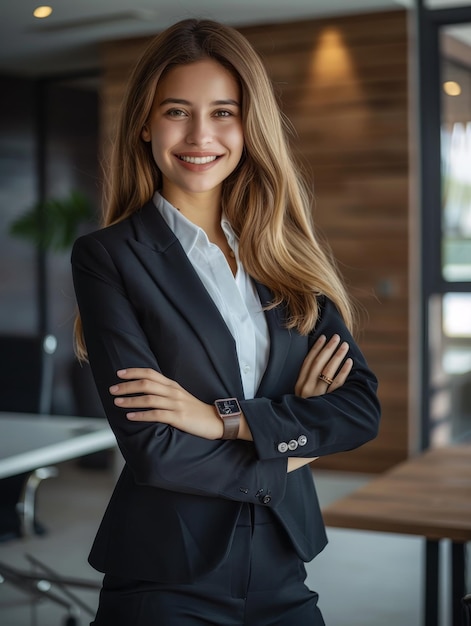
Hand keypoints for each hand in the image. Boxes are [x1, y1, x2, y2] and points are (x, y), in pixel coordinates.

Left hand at [109, 368, 223, 439]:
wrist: (215, 420)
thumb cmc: (195, 410)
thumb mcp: (180, 396)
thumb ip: (165, 391)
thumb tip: (144, 390)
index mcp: (172, 385)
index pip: (150, 373)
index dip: (134, 372)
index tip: (119, 374)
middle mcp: (173, 392)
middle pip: (146, 384)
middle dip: (127, 386)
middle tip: (113, 389)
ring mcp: (176, 404)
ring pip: (149, 399)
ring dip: (131, 400)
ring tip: (117, 402)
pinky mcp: (178, 417)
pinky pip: (156, 415)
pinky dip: (141, 415)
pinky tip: (130, 416)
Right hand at [290, 334, 351, 470]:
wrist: (299, 436)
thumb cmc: (300, 415)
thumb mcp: (298, 398)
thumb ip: (305, 383)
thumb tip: (316, 365)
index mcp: (298, 386)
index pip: (307, 363)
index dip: (315, 349)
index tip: (322, 337)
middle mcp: (306, 390)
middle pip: (318, 364)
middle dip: (328, 349)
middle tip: (337, 337)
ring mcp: (317, 397)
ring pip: (328, 372)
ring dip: (337, 357)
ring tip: (345, 346)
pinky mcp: (328, 404)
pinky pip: (337, 386)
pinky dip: (344, 373)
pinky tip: (349, 363)